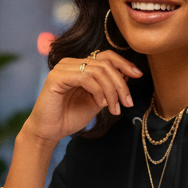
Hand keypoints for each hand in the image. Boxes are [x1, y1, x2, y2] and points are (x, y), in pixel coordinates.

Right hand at [21, 50, 141, 144]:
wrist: (49, 132)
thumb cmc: (69, 118)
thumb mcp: (96, 102)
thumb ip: (108, 89)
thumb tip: (126, 77)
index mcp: (80, 66)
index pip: (106, 56)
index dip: (124, 63)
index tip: (139, 75)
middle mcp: (71, 63)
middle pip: (105, 63)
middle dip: (121, 83)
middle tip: (127, 103)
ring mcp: (63, 68)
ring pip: (98, 71)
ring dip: (112, 91)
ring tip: (114, 109)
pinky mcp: (57, 77)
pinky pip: (86, 78)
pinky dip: (98, 91)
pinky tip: (101, 104)